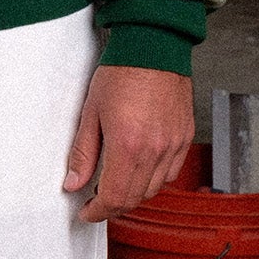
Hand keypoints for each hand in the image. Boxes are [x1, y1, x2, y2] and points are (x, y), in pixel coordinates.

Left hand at [63, 65, 193, 222]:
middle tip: (96, 202)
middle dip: (113, 207)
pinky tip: (139, 170)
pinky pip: (171, 173)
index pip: (114, 197)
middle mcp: (155, 150)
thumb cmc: (122, 72)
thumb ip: (83, 153)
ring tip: (115, 185)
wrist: (154, 47)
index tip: (86, 211)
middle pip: (134, 198)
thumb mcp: (91, 112)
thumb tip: (73, 182)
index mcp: (128, 146)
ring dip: (133, 195)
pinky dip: (154, 180)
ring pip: (154, 189)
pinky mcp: (184, 137)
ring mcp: (173, 145)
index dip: (97, 211)